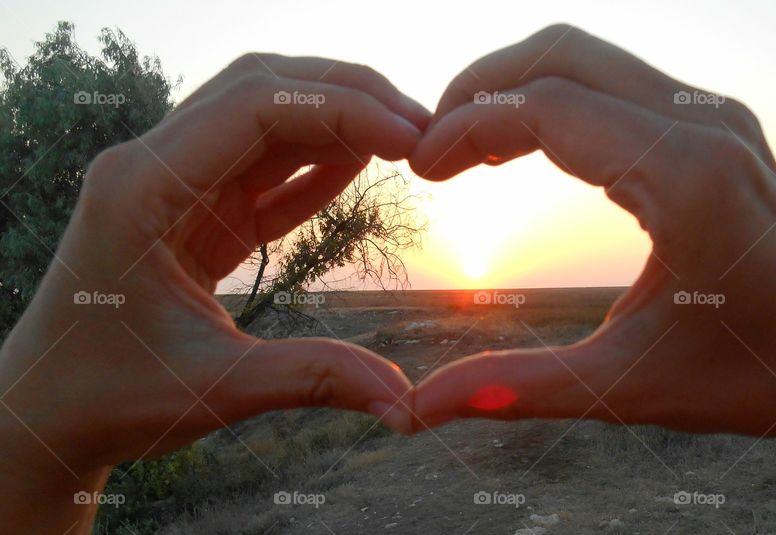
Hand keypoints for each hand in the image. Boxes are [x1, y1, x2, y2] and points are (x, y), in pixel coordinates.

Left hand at [0, 54, 425, 529]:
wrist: (51, 410)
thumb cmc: (109, 395)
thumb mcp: (211, 388)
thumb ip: (312, 378)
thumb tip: (406, 400)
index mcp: (143, 187)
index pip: (254, 108)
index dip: (341, 109)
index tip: (411, 138)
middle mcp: (156, 166)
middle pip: (262, 90)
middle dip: (348, 96)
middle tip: (422, 128)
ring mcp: (177, 183)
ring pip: (268, 120)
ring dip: (338, 121)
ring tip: (407, 142)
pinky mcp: (198, 209)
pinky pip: (266, 167)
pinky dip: (317, 160)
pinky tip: (364, 163)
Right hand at [410, 26, 775, 446]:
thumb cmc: (745, 377)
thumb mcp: (621, 387)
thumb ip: (515, 386)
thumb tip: (420, 409)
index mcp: (683, 180)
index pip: (546, 109)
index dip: (467, 130)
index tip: (420, 169)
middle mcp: (702, 126)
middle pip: (561, 55)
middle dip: (479, 89)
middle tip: (431, 148)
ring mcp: (713, 116)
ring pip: (587, 58)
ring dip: (516, 90)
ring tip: (466, 151)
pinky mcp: (714, 123)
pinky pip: (615, 83)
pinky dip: (556, 101)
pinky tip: (524, 149)